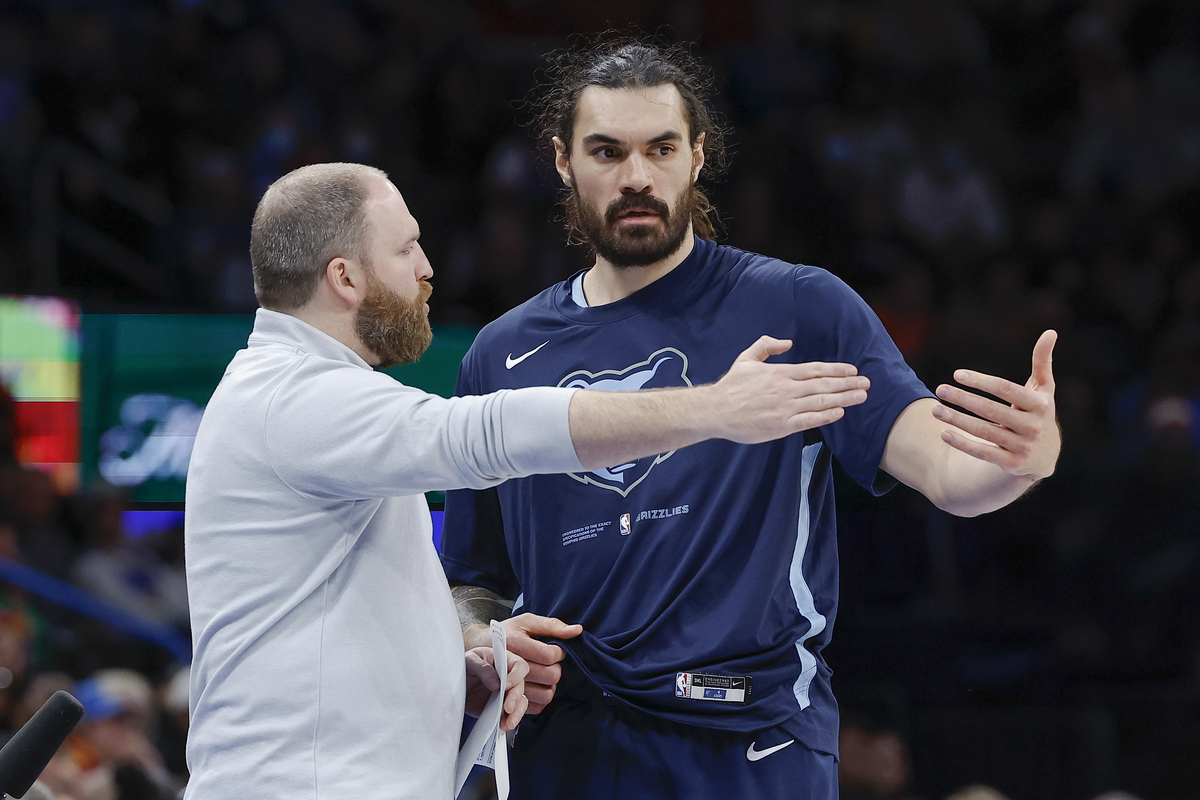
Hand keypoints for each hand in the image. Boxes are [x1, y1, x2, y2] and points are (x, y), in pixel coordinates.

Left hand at [465, 646, 529, 731]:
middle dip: (515, 698)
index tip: (505, 685)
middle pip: (521, 686)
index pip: (519, 666)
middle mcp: (509, 677)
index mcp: (504, 661)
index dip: (516, 676)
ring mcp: (506, 693)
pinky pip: (511, 714)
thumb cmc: (464, 667)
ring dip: (517, 713)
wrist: (454, 684)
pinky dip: (509, 721)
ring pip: (521, 702)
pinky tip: (503, 725)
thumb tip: (497, 684)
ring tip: (509, 723)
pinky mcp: (501, 707)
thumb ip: (482, 668)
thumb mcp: (469, 661)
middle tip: (507, 707)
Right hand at [501, 614, 582, 712]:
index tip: (556, 650)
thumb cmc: (505, 634)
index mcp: (514, 643)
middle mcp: (509, 665)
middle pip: (550, 675)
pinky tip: (537, 688)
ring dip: (550, 686)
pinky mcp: (507, 700)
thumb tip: (577, 630)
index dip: (559, 653)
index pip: (549, 655)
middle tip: (550, 664)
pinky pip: (536, 707)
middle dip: (555, 669)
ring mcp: (507, 686)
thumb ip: (551, 625)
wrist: (475, 652)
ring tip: (544, 676)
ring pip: (546, 694)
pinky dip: (540, 699)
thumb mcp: (525, 622)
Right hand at [712, 336, 869, 442]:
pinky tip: (840, 412)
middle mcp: (786, 389)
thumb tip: (788, 342)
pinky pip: (808, 420)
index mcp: (780, 373)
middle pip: (823, 385)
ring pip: (821, 402)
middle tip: (867, 383)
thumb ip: (767, 346)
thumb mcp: (747, 359)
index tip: (853, 370)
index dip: (836, 370)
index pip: (815, 370)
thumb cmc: (732, 386)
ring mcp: (785, 408)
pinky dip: (826, 416)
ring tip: (861, 396)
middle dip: (848, 384)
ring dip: (844, 398)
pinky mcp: (780, 426)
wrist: (716, 410)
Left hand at [932, 329, 1059, 479]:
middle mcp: (1034, 426)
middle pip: (991, 410)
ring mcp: (1023, 446)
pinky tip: (943, 433)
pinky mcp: (1013, 464)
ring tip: (935, 409)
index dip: (981, 381)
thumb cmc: (1038, 412)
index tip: (957, 374)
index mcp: (1040, 404)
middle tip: (940, 389)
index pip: (1006, 389)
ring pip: (984, 432)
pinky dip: (962, 443)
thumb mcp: (1043, 389)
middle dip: (963, 399)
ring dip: (957, 420)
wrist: (1045, 456)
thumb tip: (1051, 331)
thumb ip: (1042, 362)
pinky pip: (983, 453)